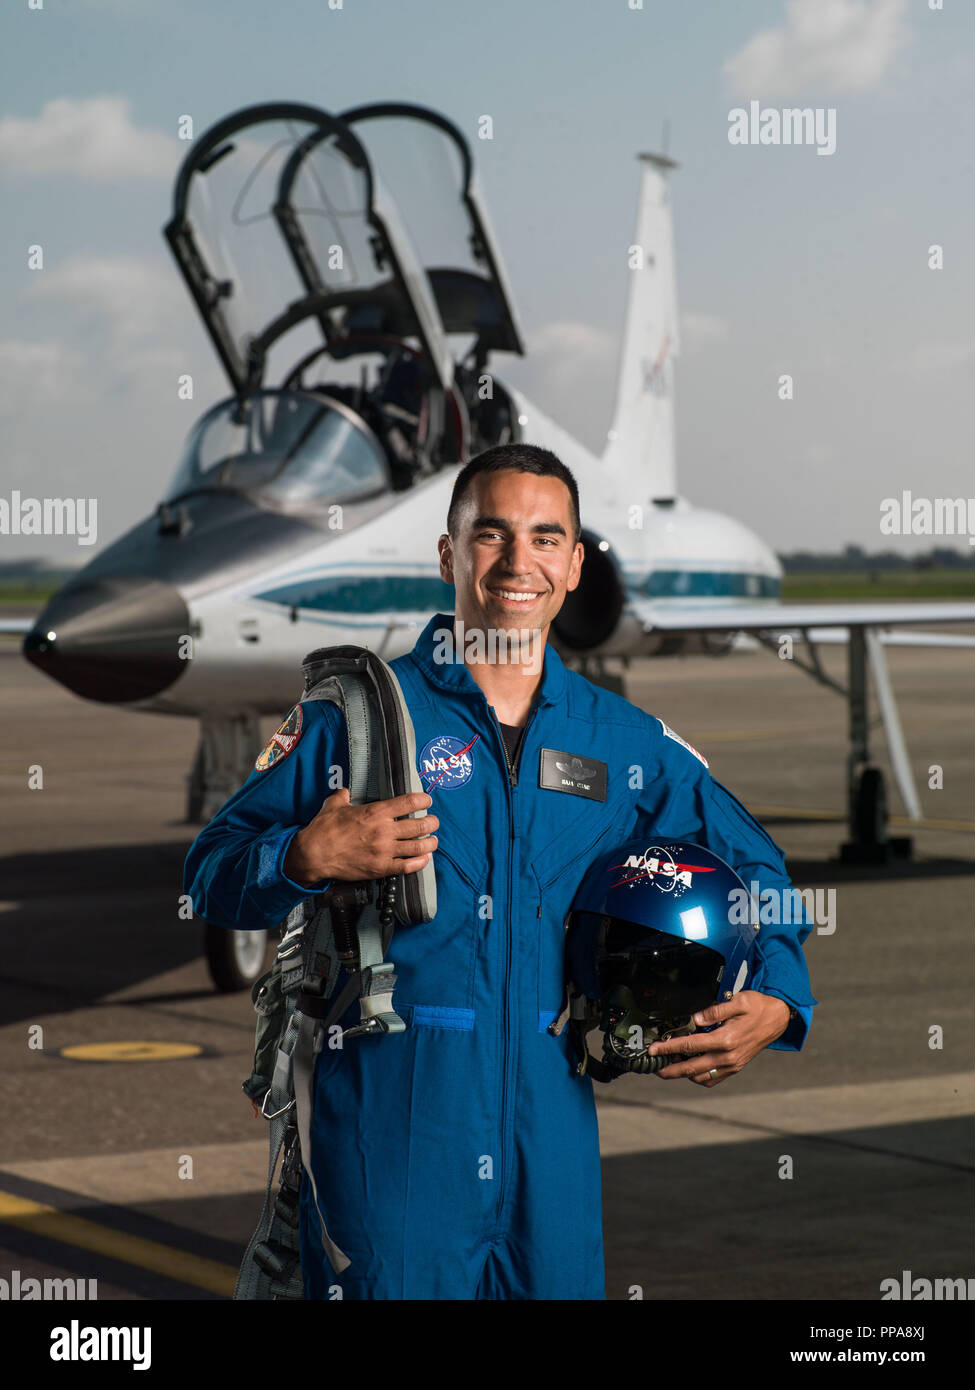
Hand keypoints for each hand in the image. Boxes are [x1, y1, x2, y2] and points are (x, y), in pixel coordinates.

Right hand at [284, 787, 437, 885]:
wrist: (314, 855)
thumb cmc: (323, 830)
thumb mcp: (333, 804)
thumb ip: (343, 796)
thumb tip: (345, 791)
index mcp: (375, 812)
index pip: (409, 802)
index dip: (424, 799)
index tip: (427, 800)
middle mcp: (384, 831)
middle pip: (420, 825)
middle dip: (432, 822)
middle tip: (433, 821)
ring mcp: (384, 851)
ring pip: (419, 847)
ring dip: (430, 843)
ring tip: (433, 840)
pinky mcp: (381, 868)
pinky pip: (408, 866)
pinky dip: (420, 862)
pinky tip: (424, 859)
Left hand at [648, 991, 791, 1086]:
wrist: (777, 1019)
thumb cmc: (758, 1008)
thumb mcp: (738, 1001)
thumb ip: (715, 1010)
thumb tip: (695, 1018)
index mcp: (726, 1039)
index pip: (689, 1046)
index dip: (669, 1048)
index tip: (654, 1050)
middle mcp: (728, 1057)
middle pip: (691, 1068)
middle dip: (669, 1069)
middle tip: (654, 1068)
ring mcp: (731, 1065)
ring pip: (701, 1077)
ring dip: (683, 1074)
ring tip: (669, 1066)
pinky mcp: (734, 1067)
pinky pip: (713, 1079)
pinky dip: (698, 1077)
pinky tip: (689, 1069)